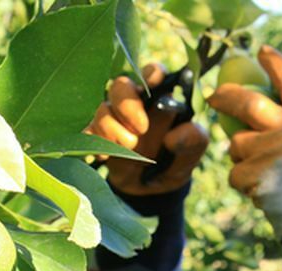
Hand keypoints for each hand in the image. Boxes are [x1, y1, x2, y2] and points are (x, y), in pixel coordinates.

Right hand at [87, 64, 208, 195]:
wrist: (155, 187)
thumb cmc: (176, 159)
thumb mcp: (194, 150)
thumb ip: (193, 138)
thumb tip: (174, 136)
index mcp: (159, 97)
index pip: (152, 73)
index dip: (151, 73)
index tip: (153, 83)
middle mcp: (133, 102)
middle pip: (120, 85)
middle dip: (128, 105)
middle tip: (142, 128)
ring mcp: (113, 118)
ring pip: (102, 109)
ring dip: (114, 130)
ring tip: (130, 147)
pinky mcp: (97, 135)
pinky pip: (87, 130)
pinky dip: (95, 142)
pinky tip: (106, 156)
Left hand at [208, 45, 281, 237]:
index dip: (275, 63)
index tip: (262, 51)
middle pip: (244, 101)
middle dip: (225, 96)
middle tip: (215, 97)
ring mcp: (266, 150)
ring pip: (236, 144)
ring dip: (242, 156)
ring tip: (265, 174)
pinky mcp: (250, 173)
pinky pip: (235, 173)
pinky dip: (243, 183)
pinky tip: (263, 192)